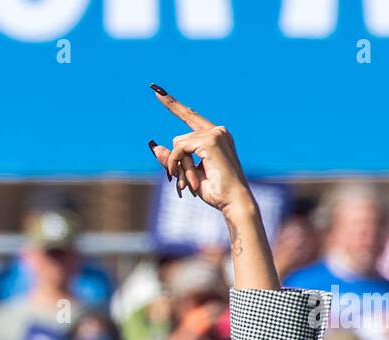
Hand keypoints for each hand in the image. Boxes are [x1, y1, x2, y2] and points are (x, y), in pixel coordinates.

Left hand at [147, 84, 254, 214]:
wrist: (233, 200)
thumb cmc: (215, 190)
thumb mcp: (188, 173)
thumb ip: (173, 159)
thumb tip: (154, 146)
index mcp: (216, 136)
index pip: (190, 116)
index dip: (173, 104)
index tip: (157, 90)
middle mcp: (218, 131)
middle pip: (180, 139)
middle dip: (175, 162)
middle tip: (179, 181)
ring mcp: (215, 133)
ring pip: (178, 145)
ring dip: (178, 167)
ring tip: (188, 183)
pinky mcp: (210, 140)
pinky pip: (180, 148)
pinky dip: (176, 163)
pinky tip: (184, 176)